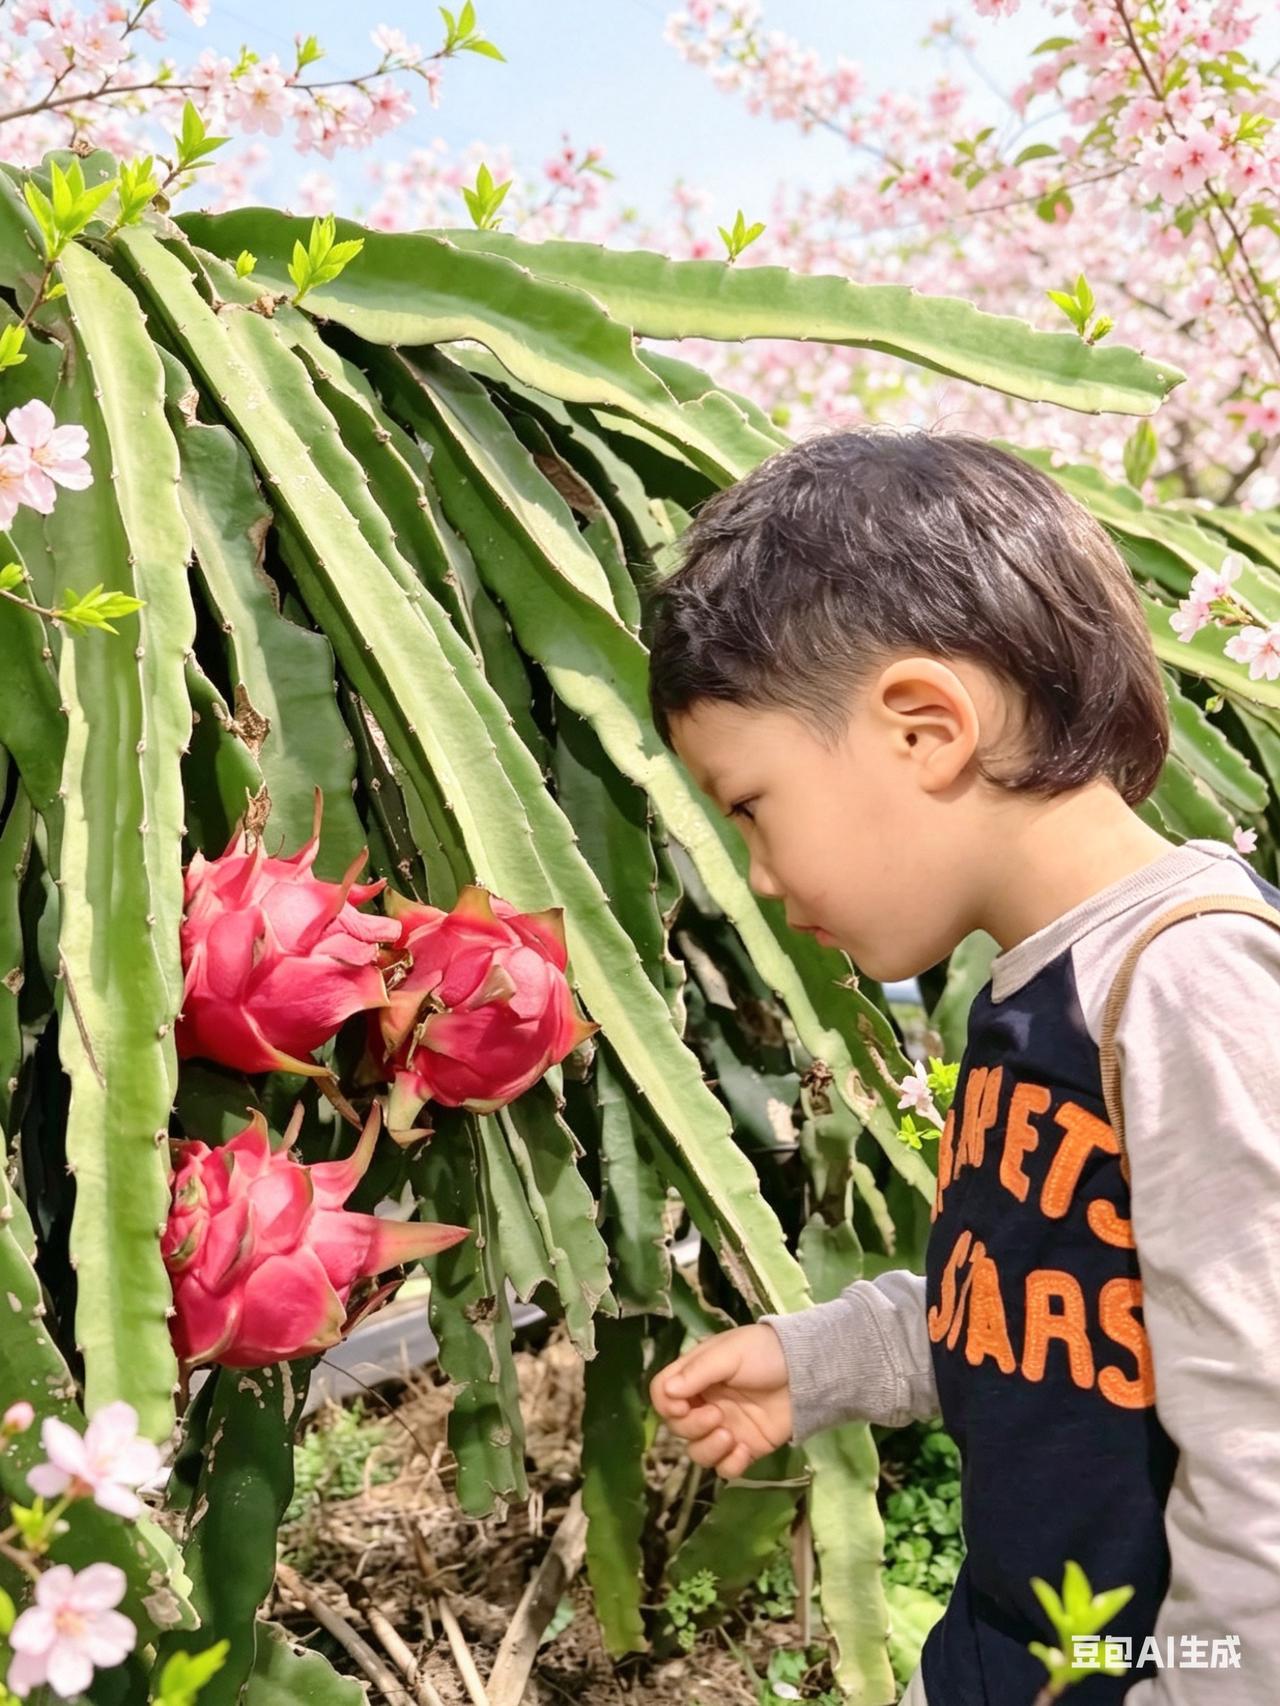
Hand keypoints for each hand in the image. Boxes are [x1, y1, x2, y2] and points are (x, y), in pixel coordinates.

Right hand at [649, 1322, 792, 1478]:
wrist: (807, 1371)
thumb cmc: (764, 1353)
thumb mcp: (729, 1354)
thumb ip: (697, 1373)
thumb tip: (667, 1393)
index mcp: (695, 1377)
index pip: (663, 1394)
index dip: (666, 1405)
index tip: (681, 1406)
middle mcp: (704, 1404)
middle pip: (677, 1428)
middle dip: (692, 1427)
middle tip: (718, 1416)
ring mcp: (724, 1428)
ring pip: (697, 1453)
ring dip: (708, 1449)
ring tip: (731, 1436)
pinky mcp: (745, 1448)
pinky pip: (725, 1468)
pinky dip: (730, 1464)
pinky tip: (745, 1451)